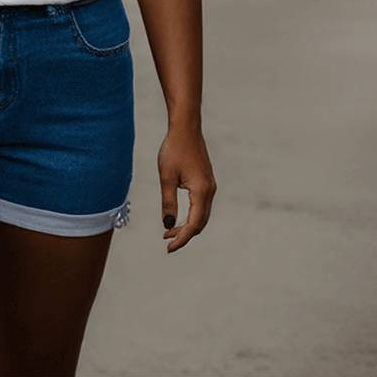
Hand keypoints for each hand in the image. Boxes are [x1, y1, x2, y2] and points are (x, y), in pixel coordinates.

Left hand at [158, 122, 216, 252]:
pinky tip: (178, 215)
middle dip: (185, 234)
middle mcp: (210, 191)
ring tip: (169, 232)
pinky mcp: (206, 181)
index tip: (168, 248)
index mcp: (201, 192)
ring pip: (201, 215)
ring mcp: (210, 186)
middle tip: (166, 241)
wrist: (186, 128)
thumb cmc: (174, 150)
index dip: (182, 239)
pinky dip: (191, 215)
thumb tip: (168, 225)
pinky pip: (201, 206)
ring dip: (188, 225)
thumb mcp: (166, 177)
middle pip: (200, 223)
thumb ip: (168, 202)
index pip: (194, 224)